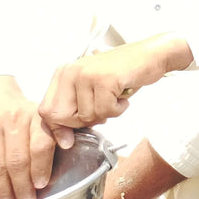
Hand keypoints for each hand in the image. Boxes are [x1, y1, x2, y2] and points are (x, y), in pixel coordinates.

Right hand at [0, 75, 56, 198]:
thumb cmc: (23, 113)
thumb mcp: (42, 115)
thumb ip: (56, 129)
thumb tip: (68, 144)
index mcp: (35, 116)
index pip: (40, 144)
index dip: (41, 167)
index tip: (42, 185)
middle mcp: (12, 120)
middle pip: (17, 160)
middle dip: (22, 186)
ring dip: (4, 190)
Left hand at [38, 34, 191, 147]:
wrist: (152, 55)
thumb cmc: (124, 74)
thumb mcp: (92, 91)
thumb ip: (74, 112)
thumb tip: (64, 142)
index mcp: (64, 73)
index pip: (46, 110)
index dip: (57, 127)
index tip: (70, 136)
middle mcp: (71, 71)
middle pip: (60, 116)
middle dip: (82, 122)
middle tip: (101, 110)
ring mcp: (87, 74)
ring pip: (86, 116)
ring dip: (106, 114)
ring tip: (116, 98)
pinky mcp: (104, 79)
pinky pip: (106, 111)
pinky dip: (119, 109)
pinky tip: (124, 96)